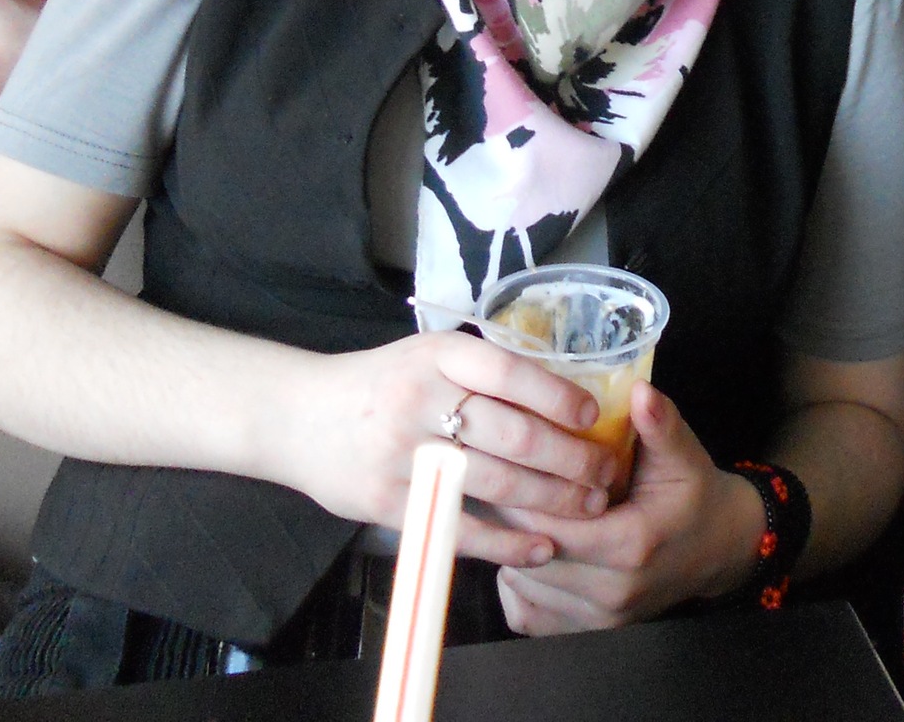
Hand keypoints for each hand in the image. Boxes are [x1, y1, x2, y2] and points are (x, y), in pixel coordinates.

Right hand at [273, 331, 623, 570]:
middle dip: (570, 458)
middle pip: (513, 434)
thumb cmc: (380, 384)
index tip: (593, 416)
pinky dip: (506, 542)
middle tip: (605, 473)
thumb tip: (563, 395)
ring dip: (551, 500)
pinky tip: (540, 548)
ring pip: (494, 481)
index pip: (509, 372)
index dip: (557, 396)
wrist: (298, 416)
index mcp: (437, 355)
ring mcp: (402, 453)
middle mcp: (420, 399)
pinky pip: (459, 525)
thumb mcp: (426, 356)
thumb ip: (482, 373)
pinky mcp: (388, 501)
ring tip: (589, 507)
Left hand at [491, 383, 764, 633]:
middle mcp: (613, 592)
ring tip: (508, 510)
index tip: (504, 464)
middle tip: (495, 481)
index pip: (552, 526)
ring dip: (509, 550)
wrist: (718, 550)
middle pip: (530, 558)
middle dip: (508, 520)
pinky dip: (518, 585)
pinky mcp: (589, 633)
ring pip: (522, 586)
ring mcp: (601, 620)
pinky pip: (527, 615)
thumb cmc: (693, 495)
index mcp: (631, 545)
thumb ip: (659, 424)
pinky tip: (527, 549)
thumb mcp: (683, 455)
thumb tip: (639, 390)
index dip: (521, 496)